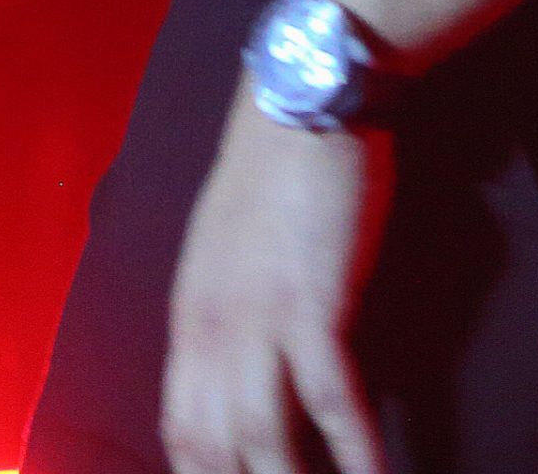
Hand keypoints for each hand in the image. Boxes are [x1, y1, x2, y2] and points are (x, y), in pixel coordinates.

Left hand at [162, 90, 391, 473]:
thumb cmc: (271, 166)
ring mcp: (261, 322)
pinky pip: (334, 403)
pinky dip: (356, 456)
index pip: (180, 433)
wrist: (303, 99)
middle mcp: (213, 332)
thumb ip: (221, 313)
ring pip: (265, 444)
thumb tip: (236, 370)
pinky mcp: (315, 305)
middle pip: (213, 453)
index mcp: (189, 319)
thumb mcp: (220, 248)